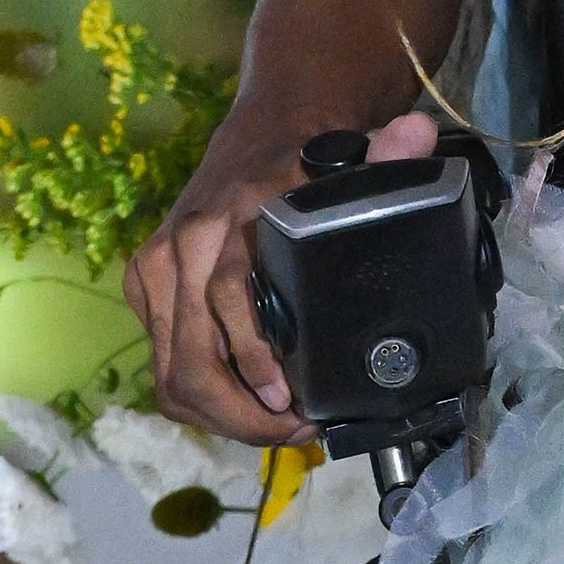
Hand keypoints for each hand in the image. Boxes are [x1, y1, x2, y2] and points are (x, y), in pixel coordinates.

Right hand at [123, 106, 441, 443]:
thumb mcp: (345, 163)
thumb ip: (387, 156)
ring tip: (279, 429)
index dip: (253, 359)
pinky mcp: (144, 294)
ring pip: (172, 378)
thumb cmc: (302, 166)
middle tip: (298, 431)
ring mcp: (153, 275)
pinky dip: (204, 402)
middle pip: (190, 361)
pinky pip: (164, 368)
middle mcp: (177, 251)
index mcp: (223, 221)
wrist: (254, 140)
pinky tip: (248, 411)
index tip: (288, 402)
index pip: (225, 299)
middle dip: (242, 414)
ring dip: (223, 419)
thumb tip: (419, 133)